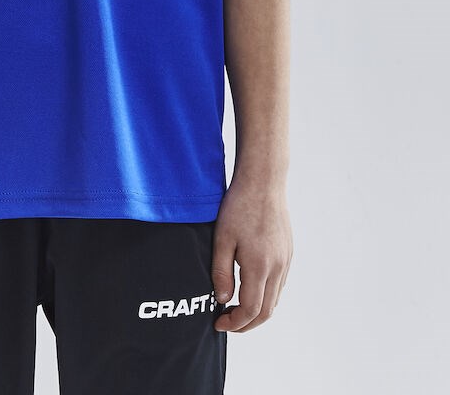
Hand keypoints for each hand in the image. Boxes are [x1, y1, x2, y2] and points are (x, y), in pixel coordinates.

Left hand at [210, 177, 292, 332]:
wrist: (263, 182)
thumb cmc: (239, 207)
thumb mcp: (222, 238)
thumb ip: (221, 272)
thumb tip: (222, 300)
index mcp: (259, 266)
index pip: (250, 309)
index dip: (235, 323)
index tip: (219, 323)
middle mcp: (277, 267)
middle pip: (266, 311)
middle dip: (246, 324)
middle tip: (227, 323)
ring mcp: (286, 261)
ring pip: (275, 300)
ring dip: (257, 312)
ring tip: (236, 309)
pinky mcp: (288, 253)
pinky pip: (279, 285)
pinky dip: (266, 296)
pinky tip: (251, 290)